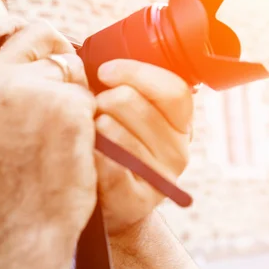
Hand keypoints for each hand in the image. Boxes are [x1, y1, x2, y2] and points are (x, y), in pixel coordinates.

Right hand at [0, 16, 97, 236]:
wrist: (29, 218)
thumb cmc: (11, 176)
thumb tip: (19, 47)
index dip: (11, 23)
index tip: (30, 30)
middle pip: (36, 33)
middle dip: (58, 49)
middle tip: (67, 76)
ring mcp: (28, 91)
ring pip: (68, 64)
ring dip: (74, 88)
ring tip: (61, 128)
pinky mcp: (65, 106)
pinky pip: (88, 93)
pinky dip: (89, 114)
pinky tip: (74, 142)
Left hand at [93, 59, 192, 235]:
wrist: (108, 203)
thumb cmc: (113, 145)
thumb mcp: (130, 115)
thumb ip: (128, 88)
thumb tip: (103, 65)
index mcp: (181, 122)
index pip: (172, 89)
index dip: (135, 73)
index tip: (104, 71)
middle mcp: (178, 150)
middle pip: (134, 104)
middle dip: (103, 100)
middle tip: (93, 110)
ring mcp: (160, 177)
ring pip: (115, 132)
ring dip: (92, 127)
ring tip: (89, 133)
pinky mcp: (138, 201)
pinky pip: (107, 166)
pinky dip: (92, 155)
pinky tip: (87, 155)